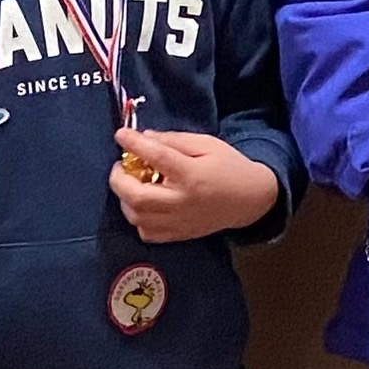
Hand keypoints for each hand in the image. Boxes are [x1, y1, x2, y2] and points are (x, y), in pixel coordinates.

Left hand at [108, 127, 281, 243]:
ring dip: (125, 199)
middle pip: (137, 196)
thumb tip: (145, 138)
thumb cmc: (229, 166)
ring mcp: (179, 222)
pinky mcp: (179, 235)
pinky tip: (142, 204)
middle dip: (119, 180)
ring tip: (129, 183)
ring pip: (137, 217)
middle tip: (119, 166)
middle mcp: (182, 201)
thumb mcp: (207, 144)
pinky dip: (137, 218)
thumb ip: (175, 140)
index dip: (134, 144)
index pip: (156, 157)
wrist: (249, 199)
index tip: (121, 134)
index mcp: (191, 175)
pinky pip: (147, 232)